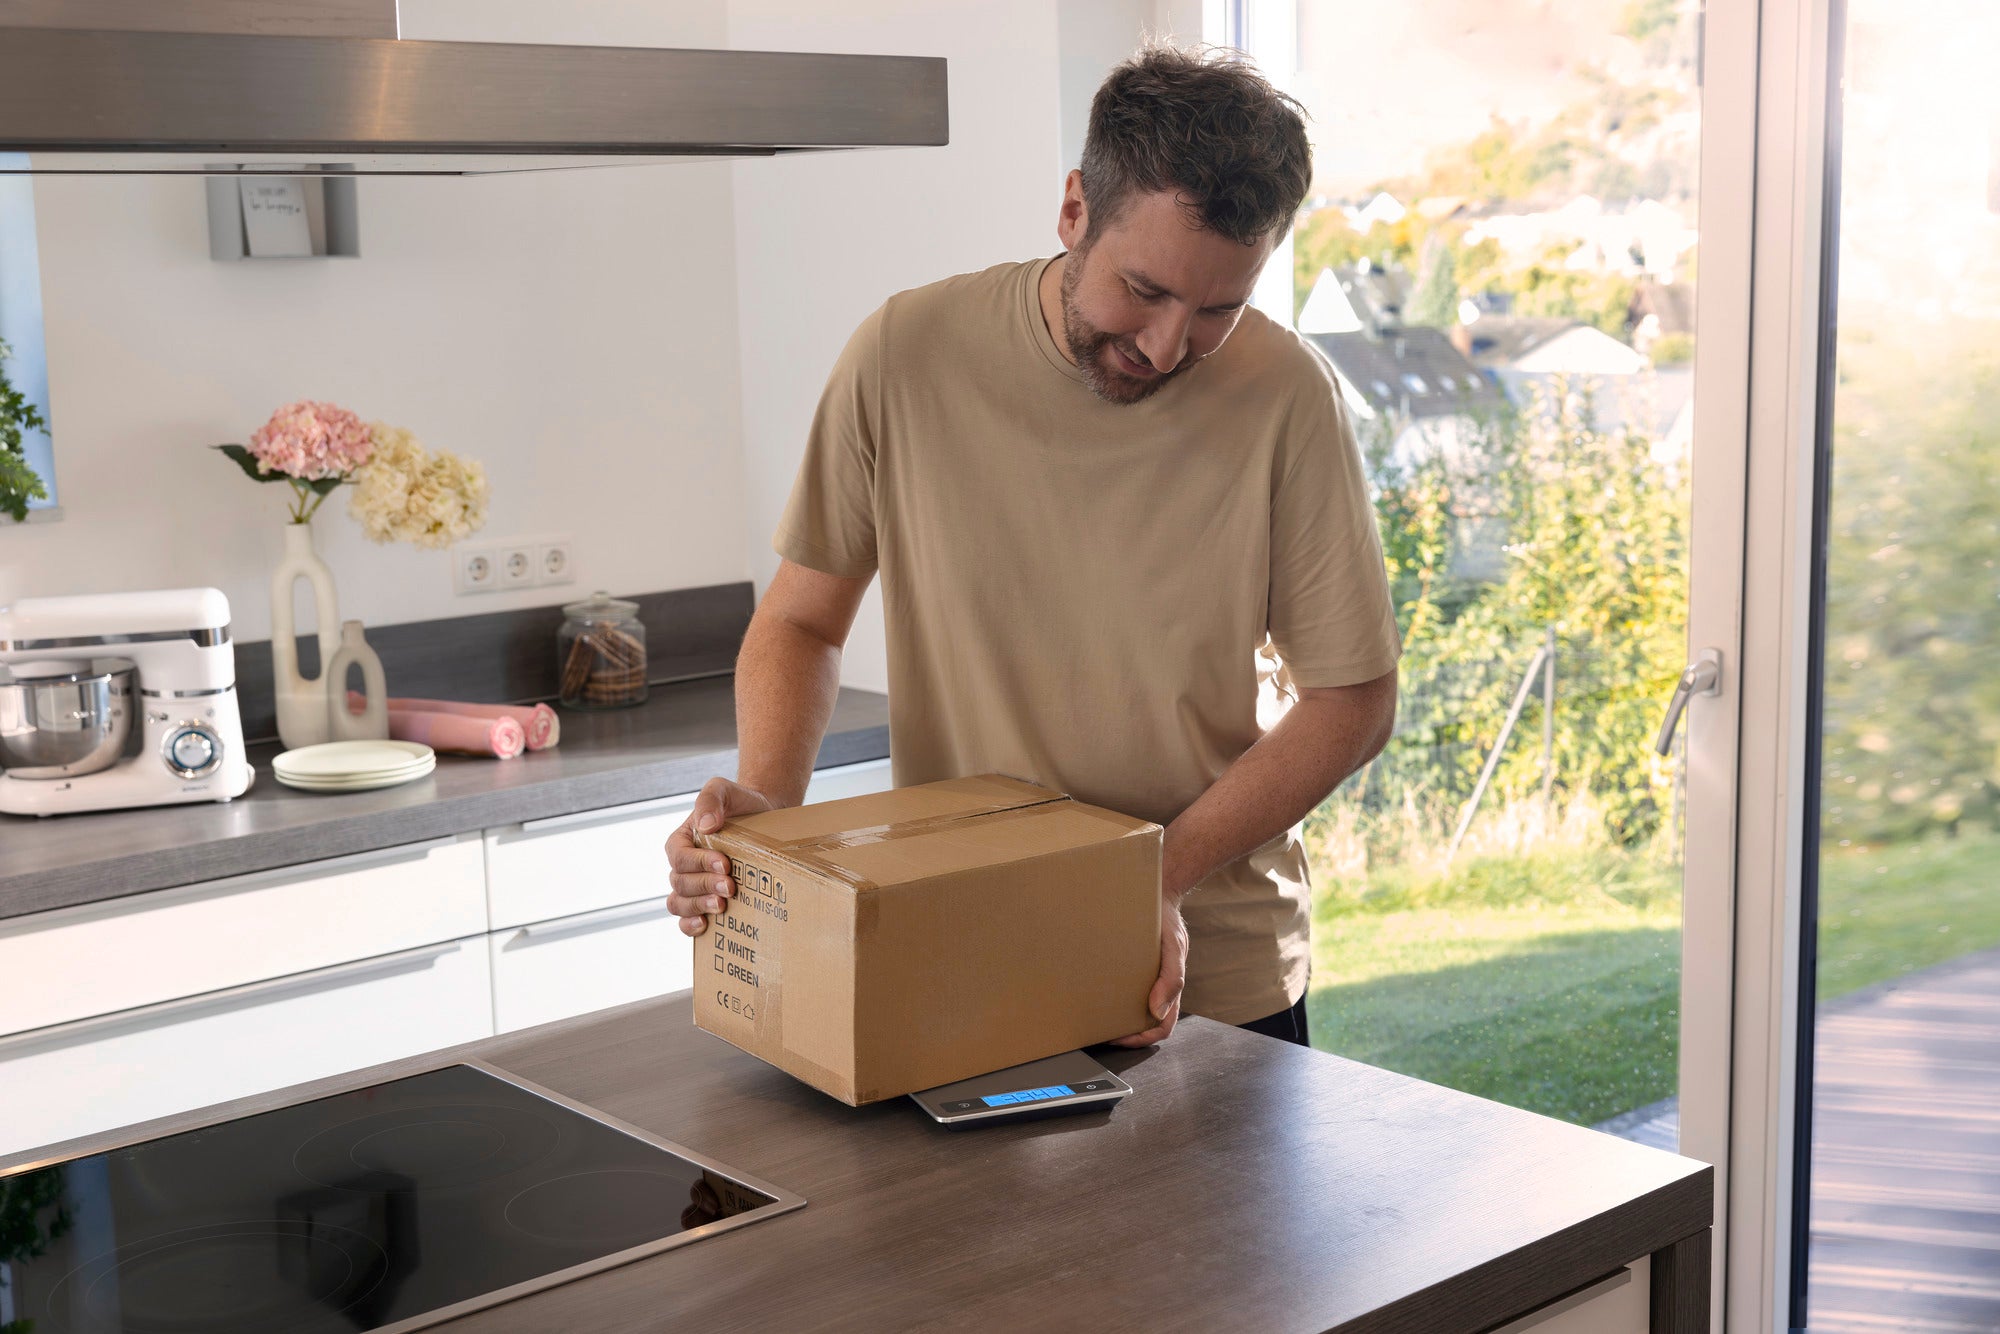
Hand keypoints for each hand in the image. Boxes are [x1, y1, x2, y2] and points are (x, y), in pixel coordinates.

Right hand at [665, 777, 778, 937]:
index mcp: (682, 841)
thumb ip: (710, 799)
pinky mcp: (707, 900)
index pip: (679, 857)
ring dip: (698, 907)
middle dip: (704, 886)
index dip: (698, 863)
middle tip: (730, 886)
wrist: (766, 818)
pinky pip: (686, 919)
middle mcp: (684, 866)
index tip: (725, 863)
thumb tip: (706, 824)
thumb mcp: (724, 789)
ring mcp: (694, 886)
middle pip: (680, 883)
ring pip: (679, 903)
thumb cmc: (741, 803)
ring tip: (721, 906)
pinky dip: (690, 925)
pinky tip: (705, 925)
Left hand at [1109, 896, 1188, 1046]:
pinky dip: (1109, 995)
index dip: (1142, 1038)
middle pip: (1144, 1022)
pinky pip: (1122, 986)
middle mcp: (1157, 987)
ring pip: (1132, 1007)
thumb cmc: (1169, 923)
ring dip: (1116, 1017)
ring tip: (1094, 1017)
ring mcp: (1144, 978)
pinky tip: (1093, 991)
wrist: (1159, 894)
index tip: (1119, 1038)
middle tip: (1100, 1032)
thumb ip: (1171, 980)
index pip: (1161, 1027)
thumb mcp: (1174, 950)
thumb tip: (1157, 1010)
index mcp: (1171, 989)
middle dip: (1125, 1033)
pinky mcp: (1131, 966)